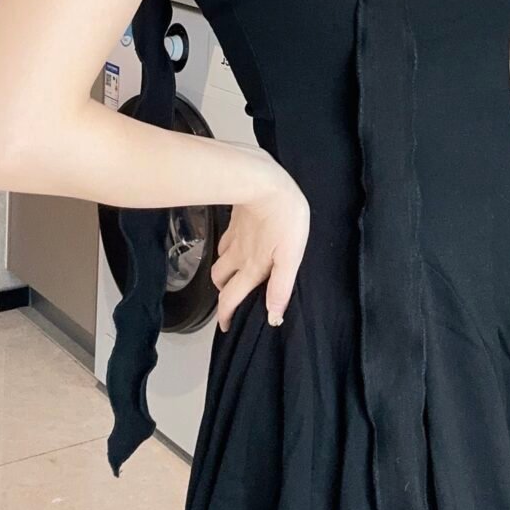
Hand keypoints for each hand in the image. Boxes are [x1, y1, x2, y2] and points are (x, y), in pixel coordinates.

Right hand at [211, 160, 310, 331]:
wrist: (265, 182)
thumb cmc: (284, 220)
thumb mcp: (290, 257)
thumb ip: (280, 287)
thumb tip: (273, 317)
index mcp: (252, 268)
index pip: (231, 299)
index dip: (226, 315)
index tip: (224, 327)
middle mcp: (238, 256)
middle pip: (220, 282)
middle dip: (222, 295)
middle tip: (229, 301)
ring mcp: (234, 237)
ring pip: (220, 261)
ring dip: (223, 272)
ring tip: (233, 275)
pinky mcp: (235, 220)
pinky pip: (226, 240)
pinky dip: (227, 249)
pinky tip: (237, 244)